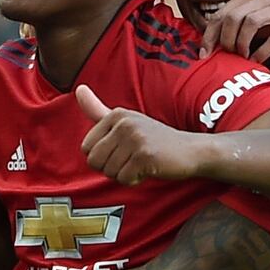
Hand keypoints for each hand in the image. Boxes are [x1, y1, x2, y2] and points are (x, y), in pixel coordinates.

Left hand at [77, 85, 197, 184]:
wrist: (191, 150)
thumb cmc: (155, 139)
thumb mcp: (125, 121)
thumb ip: (98, 109)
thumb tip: (78, 89)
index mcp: (115, 114)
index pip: (86, 148)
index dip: (102, 157)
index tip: (122, 150)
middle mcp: (123, 123)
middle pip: (94, 161)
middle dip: (111, 167)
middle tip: (131, 159)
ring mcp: (134, 138)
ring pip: (109, 172)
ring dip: (124, 174)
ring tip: (140, 163)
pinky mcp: (144, 156)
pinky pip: (124, 179)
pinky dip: (134, 180)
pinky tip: (147, 170)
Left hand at [200, 0, 269, 61]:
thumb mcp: (258, 5)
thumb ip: (238, 16)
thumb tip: (212, 37)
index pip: (220, 15)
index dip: (209, 36)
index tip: (204, 55)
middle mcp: (262, 0)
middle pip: (231, 19)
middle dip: (225, 41)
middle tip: (227, 55)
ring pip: (249, 25)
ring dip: (241, 44)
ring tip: (241, 57)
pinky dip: (262, 52)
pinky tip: (256, 61)